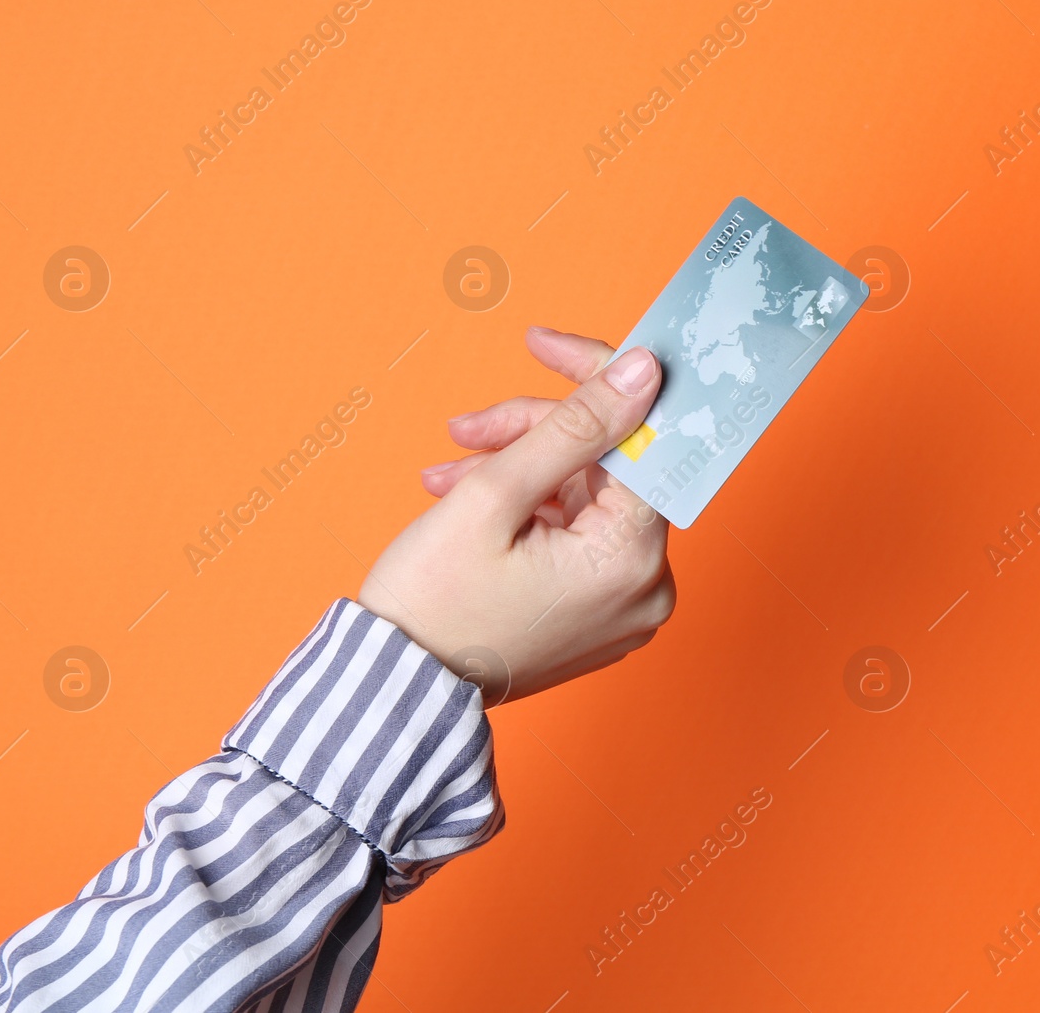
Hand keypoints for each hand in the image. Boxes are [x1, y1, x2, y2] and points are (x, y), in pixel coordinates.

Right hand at [358, 329, 674, 705]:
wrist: (393, 693)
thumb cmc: (432, 602)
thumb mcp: (496, 495)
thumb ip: (576, 424)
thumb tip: (646, 369)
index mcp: (632, 559)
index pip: (640, 436)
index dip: (592, 380)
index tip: (545, 346)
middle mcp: (646, 589)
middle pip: (606, 467)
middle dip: (533, 435)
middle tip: (465, 431)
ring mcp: (623, 607)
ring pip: (583, 497)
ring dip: (517, 472)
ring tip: (446, 479)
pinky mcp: (596, 616)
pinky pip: (575, 538)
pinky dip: (526, 512)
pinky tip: (467, 502)